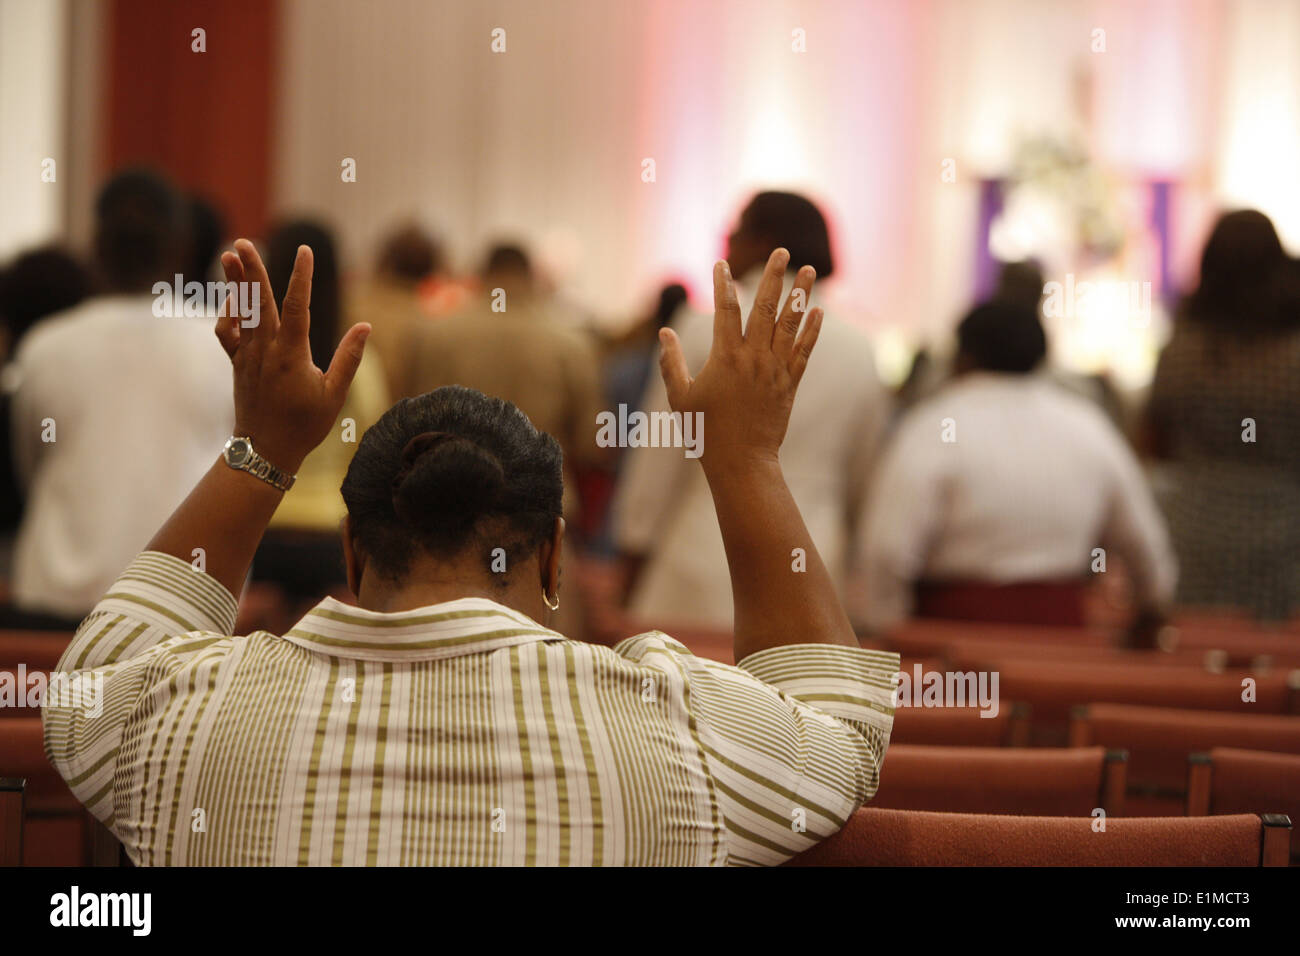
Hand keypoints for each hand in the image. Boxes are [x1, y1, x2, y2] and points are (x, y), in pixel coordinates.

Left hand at [214, 239, 369, 471]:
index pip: (296, 306)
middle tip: (244, 243)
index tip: (303, 250)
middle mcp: (265, 350)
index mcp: (291, 355)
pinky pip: (228, 333)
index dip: (300, 276)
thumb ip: (349, 358)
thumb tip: (365, 326)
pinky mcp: (238, 364)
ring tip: (229, 255)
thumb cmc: (305, 425)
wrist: (265, 451)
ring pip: (241, 311)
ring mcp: (248, 356)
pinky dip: (229, 313)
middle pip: (259, 301)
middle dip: (252, 269)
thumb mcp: (334, 395)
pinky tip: (234, 298)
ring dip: (236, 281)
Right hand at [657, 247, 822, 469]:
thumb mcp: (680, 397)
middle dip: (773, 276)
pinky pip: (804, 352)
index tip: (721, 263)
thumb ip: (672, 362)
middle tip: (781, 250)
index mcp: (725, 358)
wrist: (741, 463)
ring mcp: (775, 370)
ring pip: (791, 324)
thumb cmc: (704, 433)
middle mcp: (754, 358)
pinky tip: (820, 310)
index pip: (725, 309)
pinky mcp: (790, 385)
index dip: (722, 283)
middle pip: (765, 307)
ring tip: (809, 269)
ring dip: (800, 294)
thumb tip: (664, 332)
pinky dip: (812, 330)